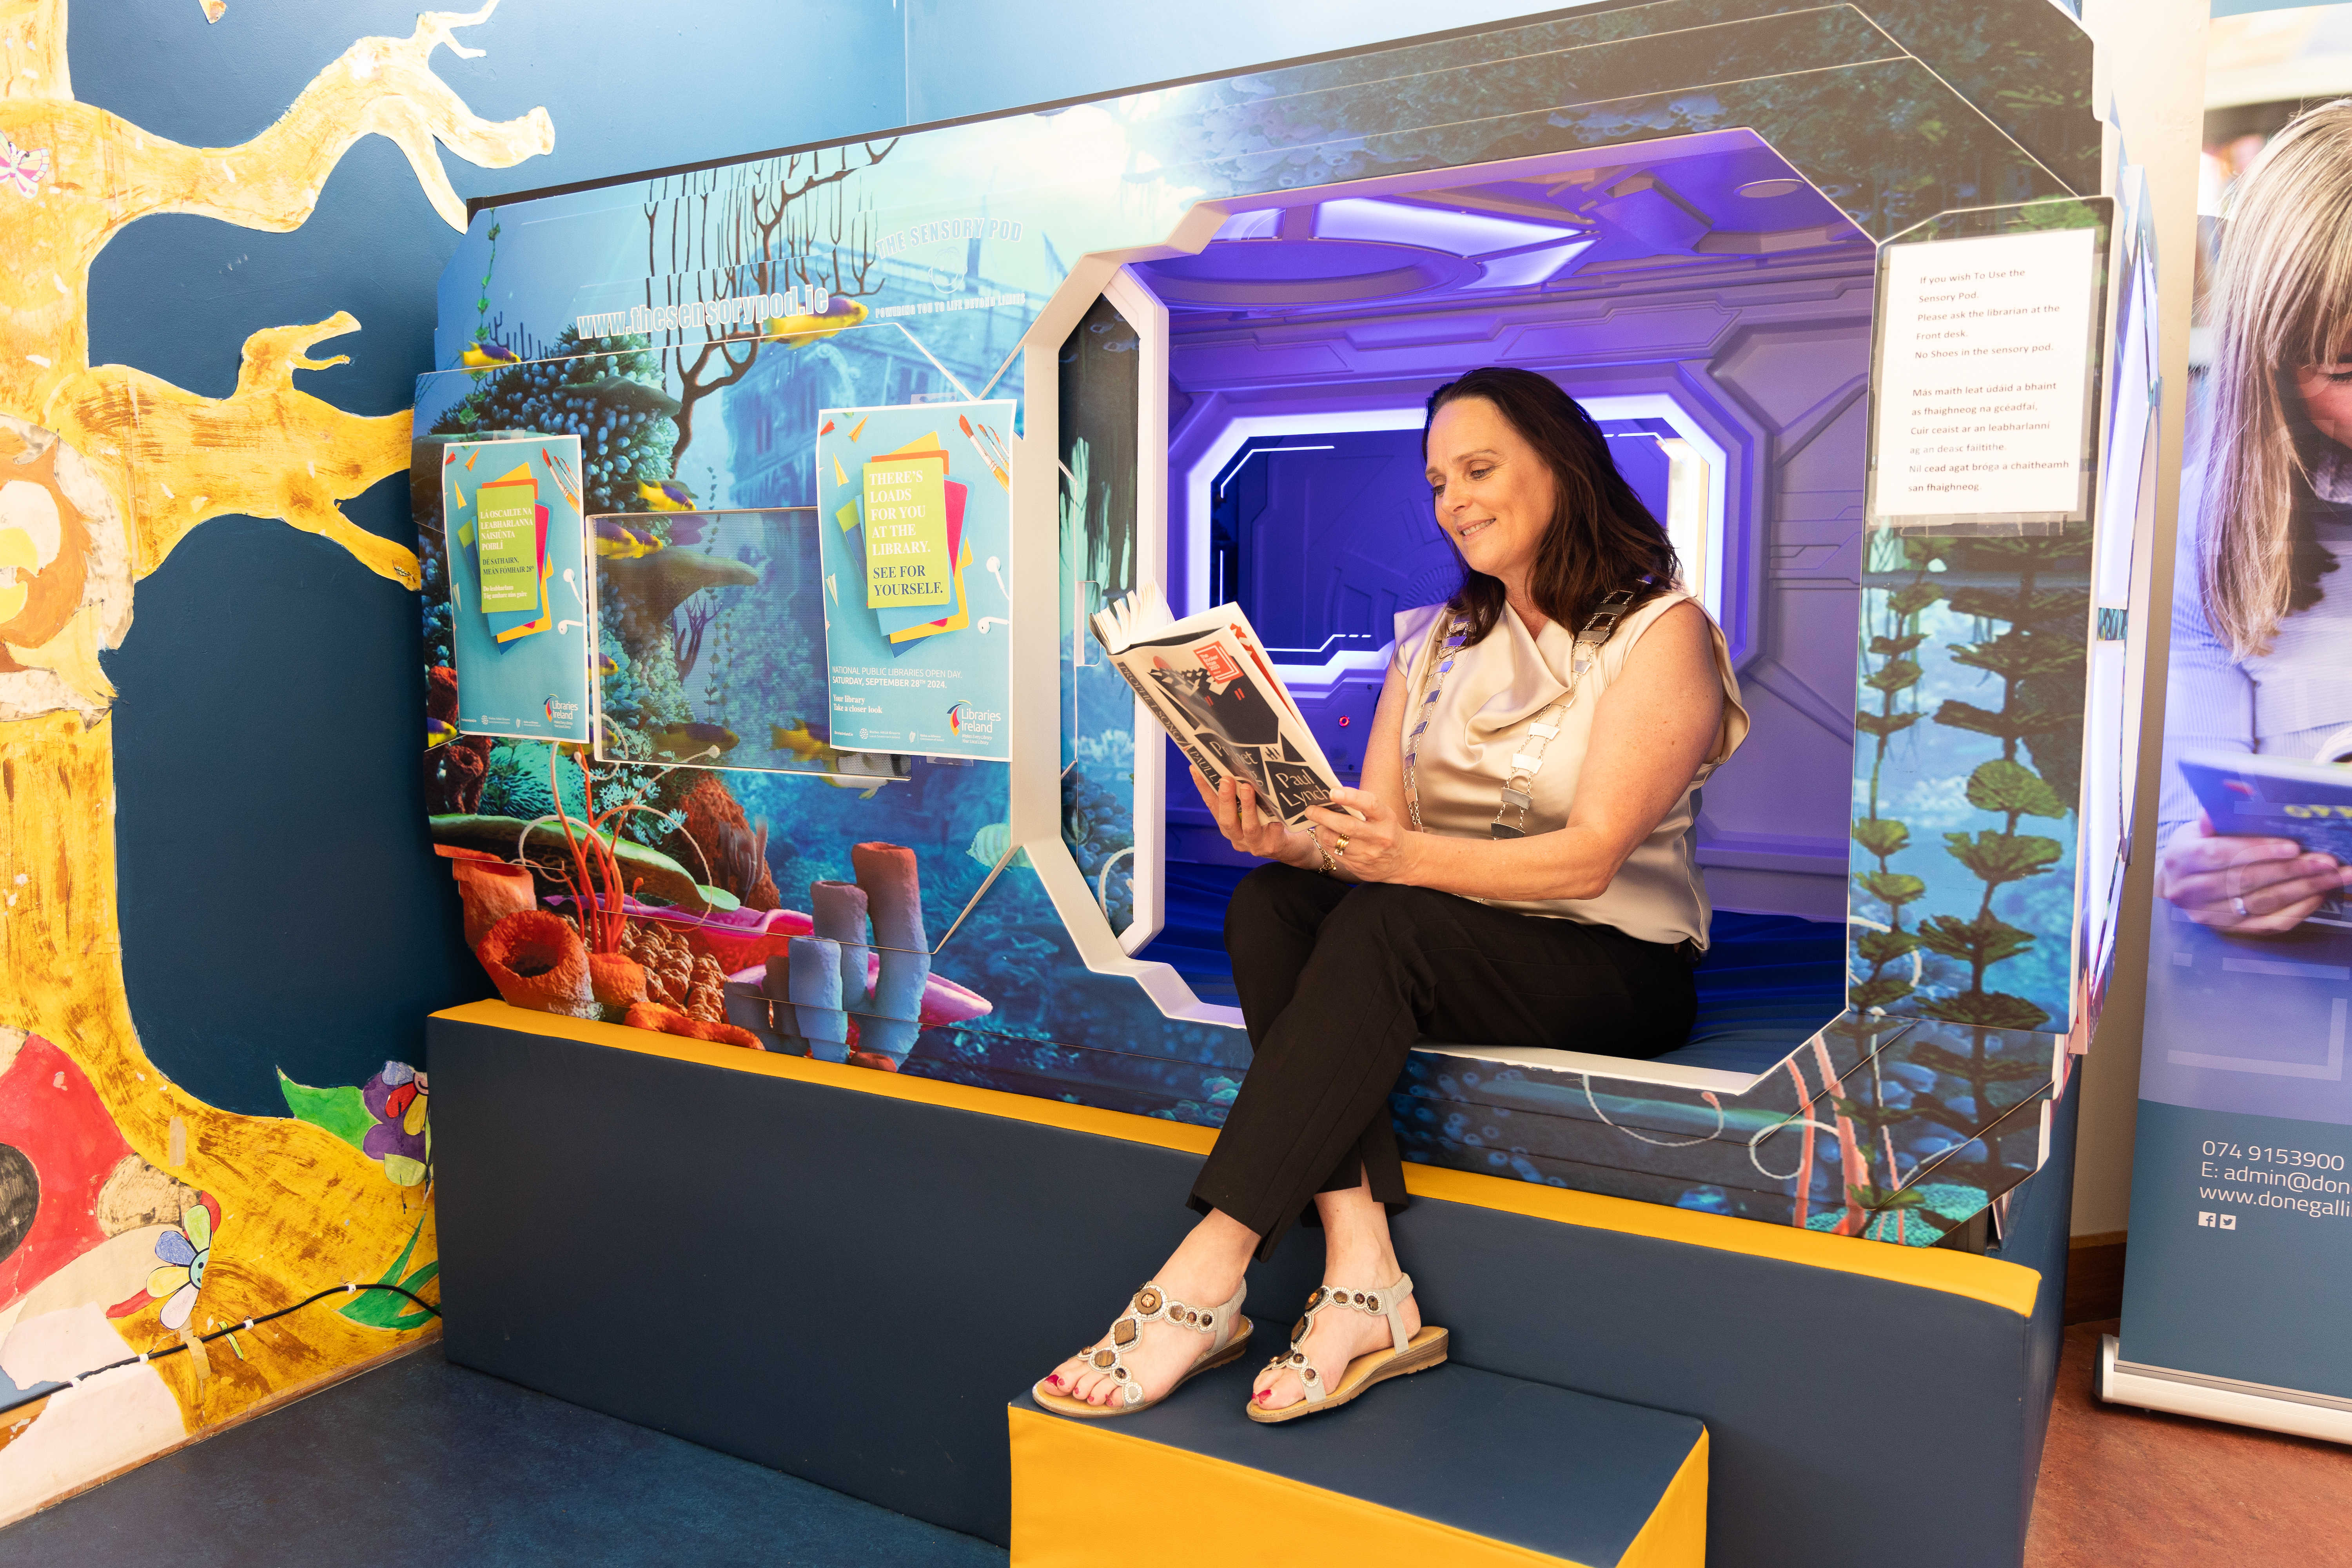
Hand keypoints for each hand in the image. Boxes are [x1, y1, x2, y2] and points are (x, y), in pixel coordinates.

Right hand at [1191, 767, 1292, 860]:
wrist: (1289, 848)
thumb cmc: (1268, 823)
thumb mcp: (1251, 810)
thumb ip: (1241, 796)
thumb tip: (1234, 768)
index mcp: (1228, 826)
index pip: (1212, 806)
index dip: (1203, 788)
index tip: (1196, 769)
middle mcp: (1238, 837)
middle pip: (1226, 820)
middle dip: (1225, 799)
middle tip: (1226, 779)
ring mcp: (1255, 844)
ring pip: (1248, 827)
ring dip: (1247, 807)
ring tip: (1247, 788)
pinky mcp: (1272, 846)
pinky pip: (1274, 830)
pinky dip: (1274, 818)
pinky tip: (1276, 805)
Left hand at [1303, 786, 1416, 883]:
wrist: (1402, 861)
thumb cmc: (1387, 830)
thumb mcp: (1382, 815)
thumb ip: (1362, 806)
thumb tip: (1331, 795)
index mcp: (1386, 818)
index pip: (1369, 805)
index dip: (1350, 797)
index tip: (1332, 792)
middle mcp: (1379, 837)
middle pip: (1346, 826)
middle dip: (1323, 816)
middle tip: (1310, 810)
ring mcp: (1368, 855)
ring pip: (1335, 841)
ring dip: (1320, 830)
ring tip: (1316, 822)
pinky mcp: (1358, 867)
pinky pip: (1334, 853)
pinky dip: (1325, 842)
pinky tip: (1324, 835)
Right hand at [2155, 813, 2351, 933]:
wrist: (2178, 882)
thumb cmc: (2195, 848)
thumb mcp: (2197, 829)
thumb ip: (2217, 817)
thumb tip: (2238, 792)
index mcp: (2181, 859)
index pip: (2220, 855)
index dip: (2258, 851)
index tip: (2293, 847)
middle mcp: (2190, 890)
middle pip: (2247, 881)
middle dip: (2292, 870)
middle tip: (2327, 861)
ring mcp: (2209, 914)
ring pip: (2263, 903)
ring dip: (2304, 889)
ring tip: (2333, 876)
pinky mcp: (2228, 929)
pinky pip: (2268, 924)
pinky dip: (2296, 910)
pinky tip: (2317, 895)